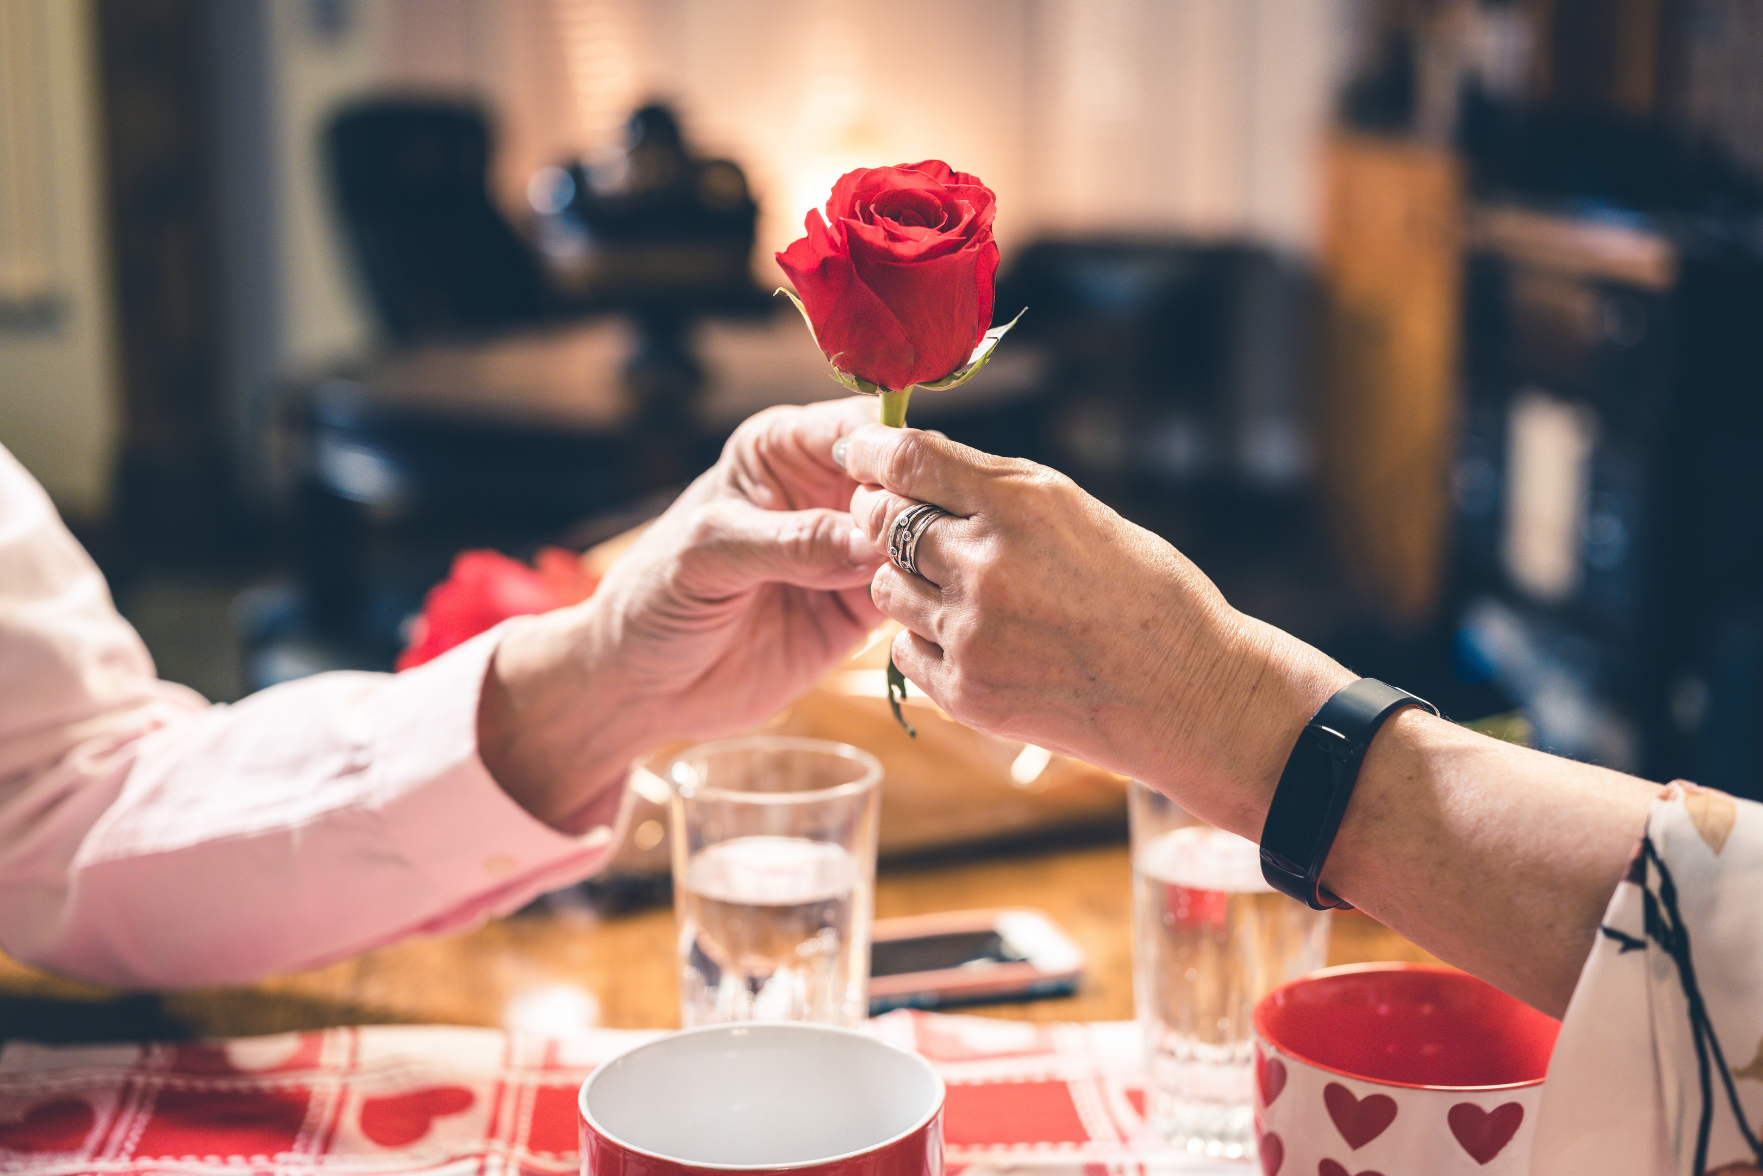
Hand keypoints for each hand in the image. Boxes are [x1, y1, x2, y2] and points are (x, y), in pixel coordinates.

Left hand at [480, 398, 884, 827]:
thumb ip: (788, 542)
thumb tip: (867, 540)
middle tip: (923, 544)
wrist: (640, 686)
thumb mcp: (708, 556)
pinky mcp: (859, 609)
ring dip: (929, 557)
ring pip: (915, 539)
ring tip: (925, 582)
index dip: (893, 449)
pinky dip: (922, 603)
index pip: (858, 428)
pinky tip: (925, 614)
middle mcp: (823, 491)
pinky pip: (910, 596)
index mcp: (782, 450)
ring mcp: (846, 551)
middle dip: (921, 506)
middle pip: (902, 481)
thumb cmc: (654, 598)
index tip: (913, 484)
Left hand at [841, 425, 1353, 833]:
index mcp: (1023, 504)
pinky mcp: (966, 691)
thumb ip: (997, 492)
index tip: (858, 454)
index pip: (910, 460)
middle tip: (894, 522)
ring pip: (887, 588)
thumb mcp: (1079, 513)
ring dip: (905, 582)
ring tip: (955, 590)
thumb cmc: (1144, 593)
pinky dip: (924, 640)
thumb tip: (915, 470)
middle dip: (880, 516)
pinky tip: (970, 638)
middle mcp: (987, 563)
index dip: (871, 453)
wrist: (1190, 693)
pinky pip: (903, 650)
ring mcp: (973, 631)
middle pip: (884, 522)